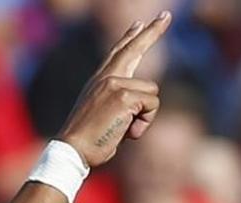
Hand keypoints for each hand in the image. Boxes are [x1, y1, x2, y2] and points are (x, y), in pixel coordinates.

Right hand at [57, 11, 170, 167]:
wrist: (73, 150)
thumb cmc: (90, 141)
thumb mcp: (106, 116)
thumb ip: (122, 103)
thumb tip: (144, 102)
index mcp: (100, 81)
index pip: (118, 52)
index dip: (131, 37)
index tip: (140, 23)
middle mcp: (106, 77)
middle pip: (134, 48)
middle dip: (153, 31)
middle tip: (167, 15)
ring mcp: (114, 83)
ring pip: (152, 92)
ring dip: (146, 115)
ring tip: (125, 129)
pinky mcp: (123, 95)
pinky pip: (152, 105)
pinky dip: (145, 122)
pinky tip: (127, 132)